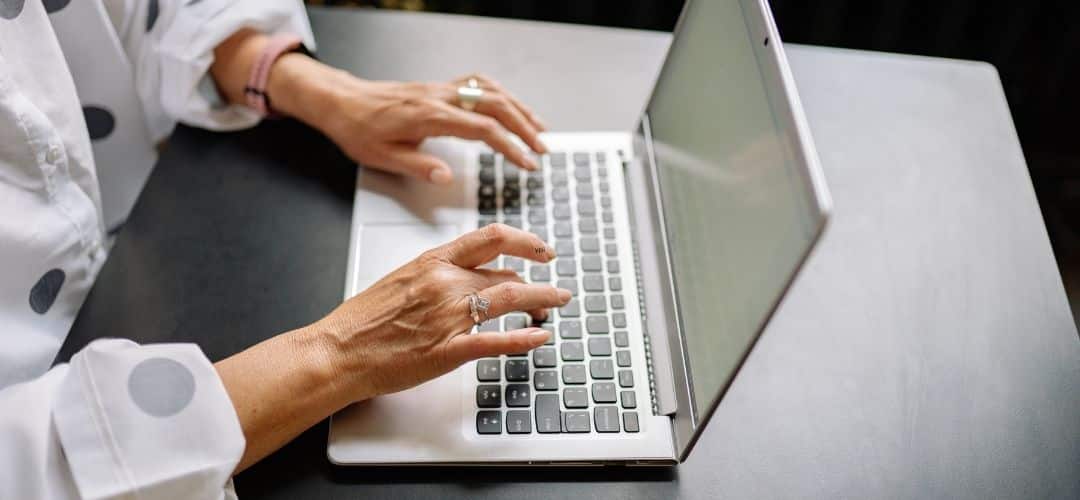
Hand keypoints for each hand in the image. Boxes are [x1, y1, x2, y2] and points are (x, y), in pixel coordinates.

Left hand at [265, 54, 546, 183]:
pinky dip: (501, 95)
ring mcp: (441, 89)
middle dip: (525, 127)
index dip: (510, 147)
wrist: (341, 102)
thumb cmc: (358, 130)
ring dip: (519, 109)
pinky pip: (478, 84)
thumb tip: (447, 177)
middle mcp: (439, 97)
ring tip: (539, 128)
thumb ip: (418, 166)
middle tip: (543, 149)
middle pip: (496, 106)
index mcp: (429, 116)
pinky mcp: (439, 88)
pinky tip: (511, 107)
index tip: (527, 164)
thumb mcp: (383, 157)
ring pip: (491, 92)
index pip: (483, 130)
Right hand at [313, 224, 569, 400]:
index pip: (490, 238)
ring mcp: (448, 316)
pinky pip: (495, 341)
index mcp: (433, 262)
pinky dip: (522, 339)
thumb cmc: (364, 320)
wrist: (338, 350)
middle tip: (553, 293)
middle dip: (537, 285)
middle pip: (507, 275)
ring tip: (556, 305)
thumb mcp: (402, 280)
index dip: (524, 241)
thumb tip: (469, 275)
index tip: (542, 250)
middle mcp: (445, 284)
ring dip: (541, 301)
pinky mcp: (448, 350)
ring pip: (509, 300)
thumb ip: (438, 275)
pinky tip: (539, 337)